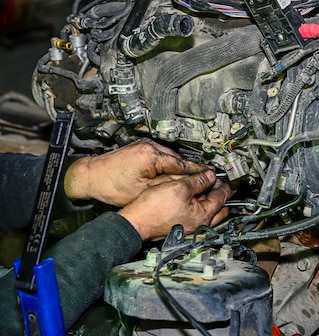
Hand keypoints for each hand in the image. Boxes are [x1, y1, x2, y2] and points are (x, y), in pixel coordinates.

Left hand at [64, 139, 208, 205]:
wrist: (89, 177)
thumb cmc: (112, 187)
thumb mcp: (144, 190)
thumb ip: (168, 184)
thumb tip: (189, 183)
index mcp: (151, 155)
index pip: (181, 163)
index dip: (197, 171)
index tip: (211, 175)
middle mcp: (150, 146)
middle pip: (178, 159)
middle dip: (191, 169)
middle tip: (206, 178)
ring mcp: (145, 145)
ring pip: (170, 157)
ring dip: (180, 167)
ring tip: (191, 177)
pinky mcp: (141, 147)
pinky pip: (161, 156)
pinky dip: (169, 164)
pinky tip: (172, 173)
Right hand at [118, 171, 232, 240]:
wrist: (135, 223)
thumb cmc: (153, 209)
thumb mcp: (179, 187)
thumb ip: (198, 180)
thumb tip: (210, 176)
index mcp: (203, 216)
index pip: (221, 197)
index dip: (224, 184)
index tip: (227, 178)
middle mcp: (199, 225)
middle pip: (218, 208)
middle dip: (219, 194)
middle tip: (217, 182)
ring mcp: (190, 227)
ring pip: (207, 212)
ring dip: (208, 199)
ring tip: (204, 186)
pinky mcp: (181, 226)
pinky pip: (196, 215)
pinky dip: (198, 204)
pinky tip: (190, 196)